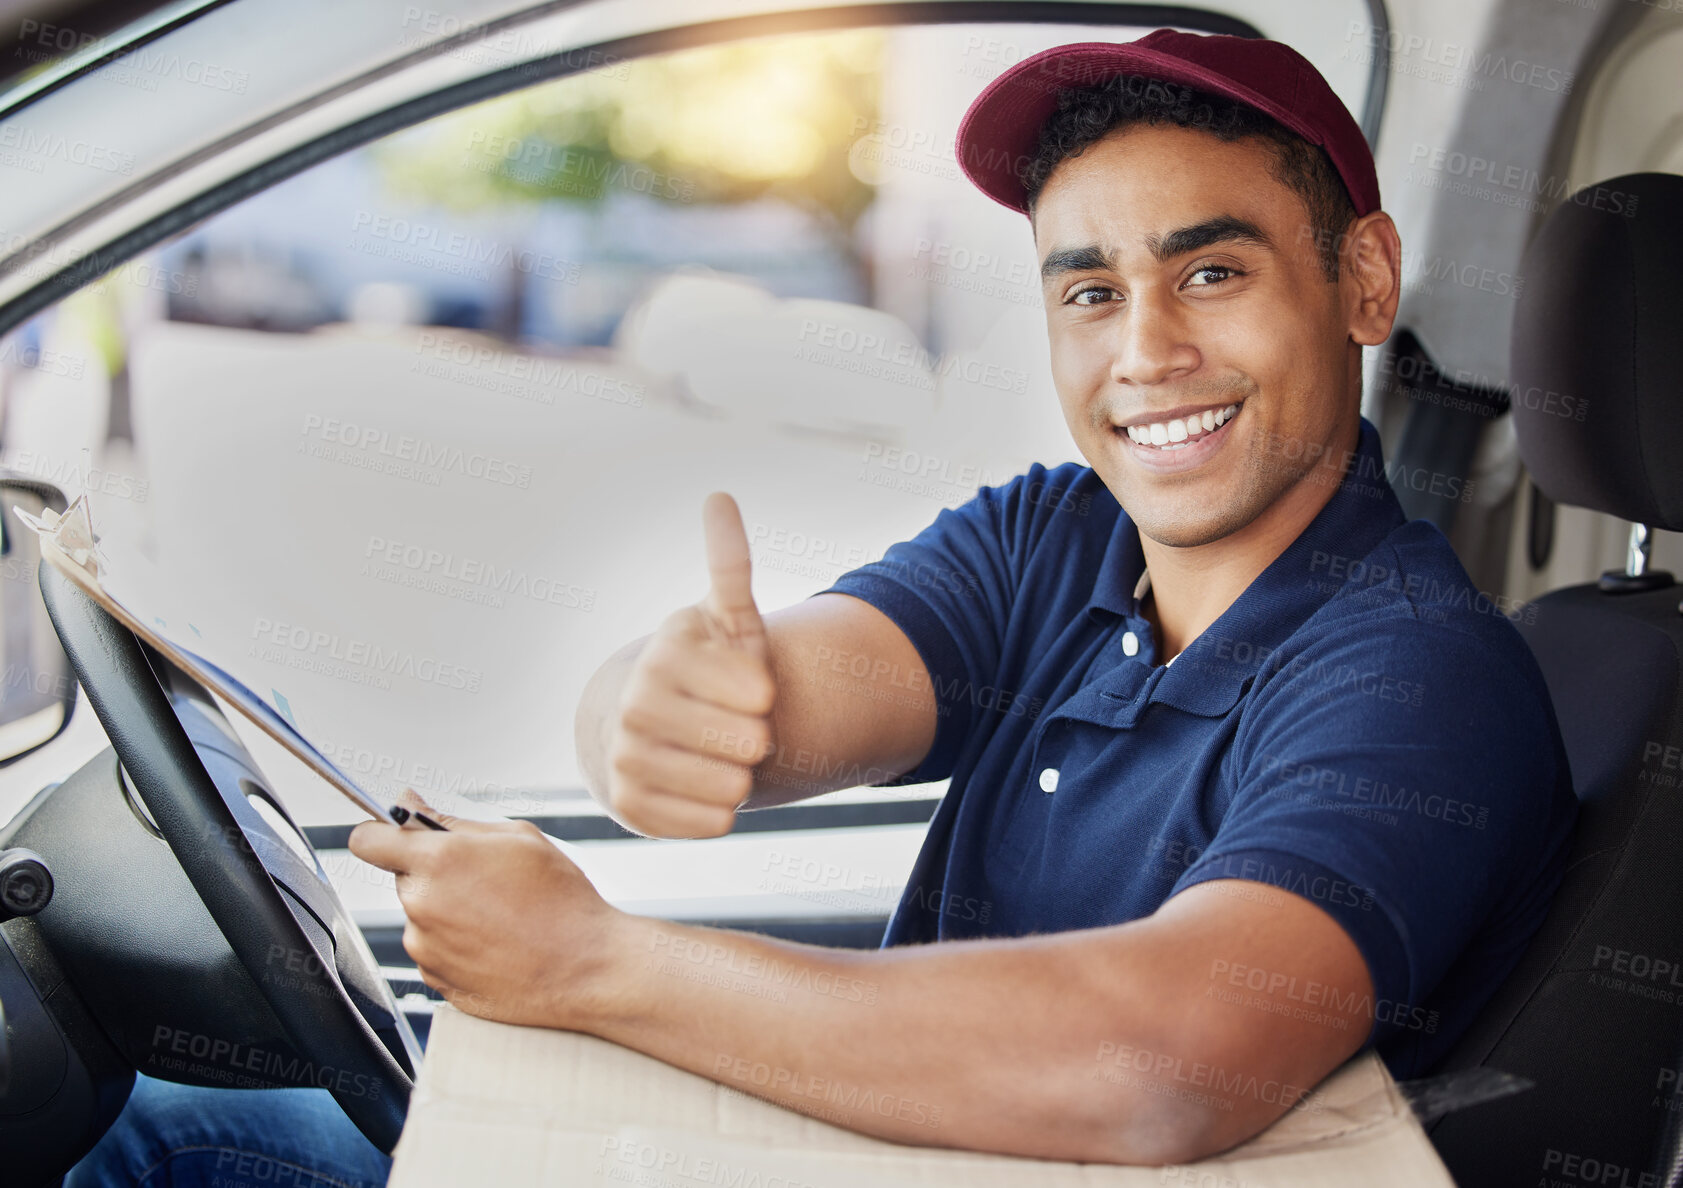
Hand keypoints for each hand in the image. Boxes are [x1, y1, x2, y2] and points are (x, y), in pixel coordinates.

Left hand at [348, 792, 622, 1028]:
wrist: (586, 967)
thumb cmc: (560, 900)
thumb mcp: (518, 838)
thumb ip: (453, 821)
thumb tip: (411, 804)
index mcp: (437, 862)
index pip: (366, 839)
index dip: (380, 832)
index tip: (396, 834)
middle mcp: (420, 906)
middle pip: (403, 876)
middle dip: (433, 872)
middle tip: (484, 878)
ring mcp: (425, 948)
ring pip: (421, 914)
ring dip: (447, 909)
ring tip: (500, 915)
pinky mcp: (435, 980)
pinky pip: (434, 949)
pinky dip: (457, 943)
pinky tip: (497, 942)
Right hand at [605, 492, 777, 836]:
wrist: (649, 728)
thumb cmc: (706, 669)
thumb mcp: (726, 618)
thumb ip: (729, 565)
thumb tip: (718, 497)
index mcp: (666, 653)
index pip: (756, 690)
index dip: (767, 695)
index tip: (752, 689)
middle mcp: (635, 703)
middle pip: (746, 742)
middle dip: (757, 738)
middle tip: (740, 728)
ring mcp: (626, 756)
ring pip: (729, 788)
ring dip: (743, 776)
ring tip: (725, 757)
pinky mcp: (628, 806)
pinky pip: (709, 823)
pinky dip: (723, 813)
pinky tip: (710, 787)